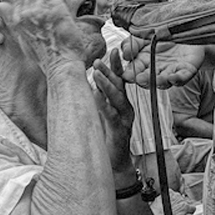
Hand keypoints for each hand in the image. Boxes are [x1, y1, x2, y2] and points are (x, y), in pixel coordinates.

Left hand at [92, 49, 133, 172]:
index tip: (113, 50)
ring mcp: (124, 119)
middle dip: (110, 71)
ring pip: (117, 98)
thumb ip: (100, 98)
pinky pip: (112, 116)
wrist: (114, 164)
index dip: (116, 65)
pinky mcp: (120, 131)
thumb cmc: (107, 137)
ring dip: (107, 85)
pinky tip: (96, 98)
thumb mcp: (102, 114)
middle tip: (99, 59)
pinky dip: (104, 106)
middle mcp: (125, 107)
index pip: (120, 79)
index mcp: (121, 102)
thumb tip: (89, 82)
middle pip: (119, 85)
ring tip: (97, 74)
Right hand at [121, 34, 207, 87]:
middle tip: (140, 78)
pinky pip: (182, 78)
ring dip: (159, 82)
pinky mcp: (186, 71)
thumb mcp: (144, 35)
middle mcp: (156, 70)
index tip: (127, 74)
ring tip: (156, 79)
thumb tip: (125, 54)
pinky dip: (177, 79)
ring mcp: (171, 71)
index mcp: (144, 62)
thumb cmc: (163, 32)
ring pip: (164, 82)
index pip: (133, 72)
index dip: (130, 74)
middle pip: (148, 80)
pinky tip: (172, 76)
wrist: (185, 26)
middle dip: (144, 80)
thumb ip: (132, 44)